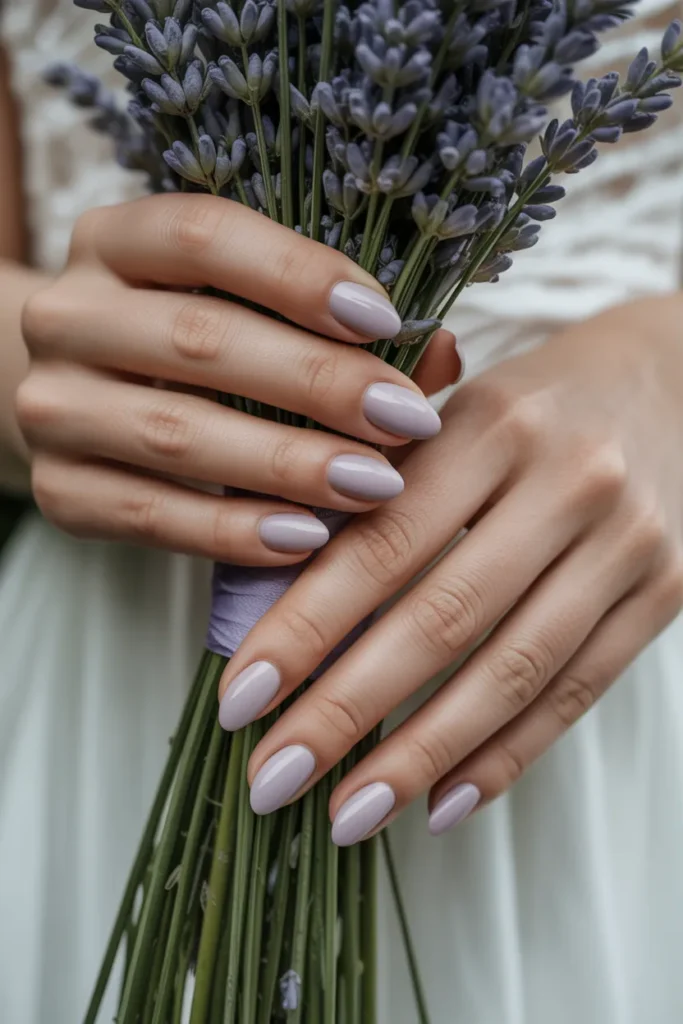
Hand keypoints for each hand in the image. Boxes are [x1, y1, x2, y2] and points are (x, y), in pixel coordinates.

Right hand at [16, 194, 458, 563]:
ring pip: (177, 432)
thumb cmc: (188, 351)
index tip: (386, 319)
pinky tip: (305, 538)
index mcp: (117, 242)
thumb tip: (440, 354)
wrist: (78, 402)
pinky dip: (234, 530)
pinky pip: (151, 516)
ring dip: (288, 463)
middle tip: (405, 418)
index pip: (206, 236)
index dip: (299, 274)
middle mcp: (69, 312)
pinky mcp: (56, 490)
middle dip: (318, 383)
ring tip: (374, 485)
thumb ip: (336, 327)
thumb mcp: (241, 312)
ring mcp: (52, 405)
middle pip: (201, 340)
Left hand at [217, 293, 682, 840]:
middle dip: (347, 711)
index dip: (306, 629)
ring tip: (347, 813)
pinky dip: (506, 755)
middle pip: (442, 620)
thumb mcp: (450, 411)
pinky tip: (441, 801)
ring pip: (511, 672)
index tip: (240, 700)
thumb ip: (373, 486)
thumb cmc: (531, 403)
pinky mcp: (664, 593)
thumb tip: (271, 590)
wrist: (668, 382)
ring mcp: (625, 544)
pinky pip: (576, 692)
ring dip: (420, 756)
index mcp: (492, 424)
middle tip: (273, 776)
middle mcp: (567, 482)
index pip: (382, 544)